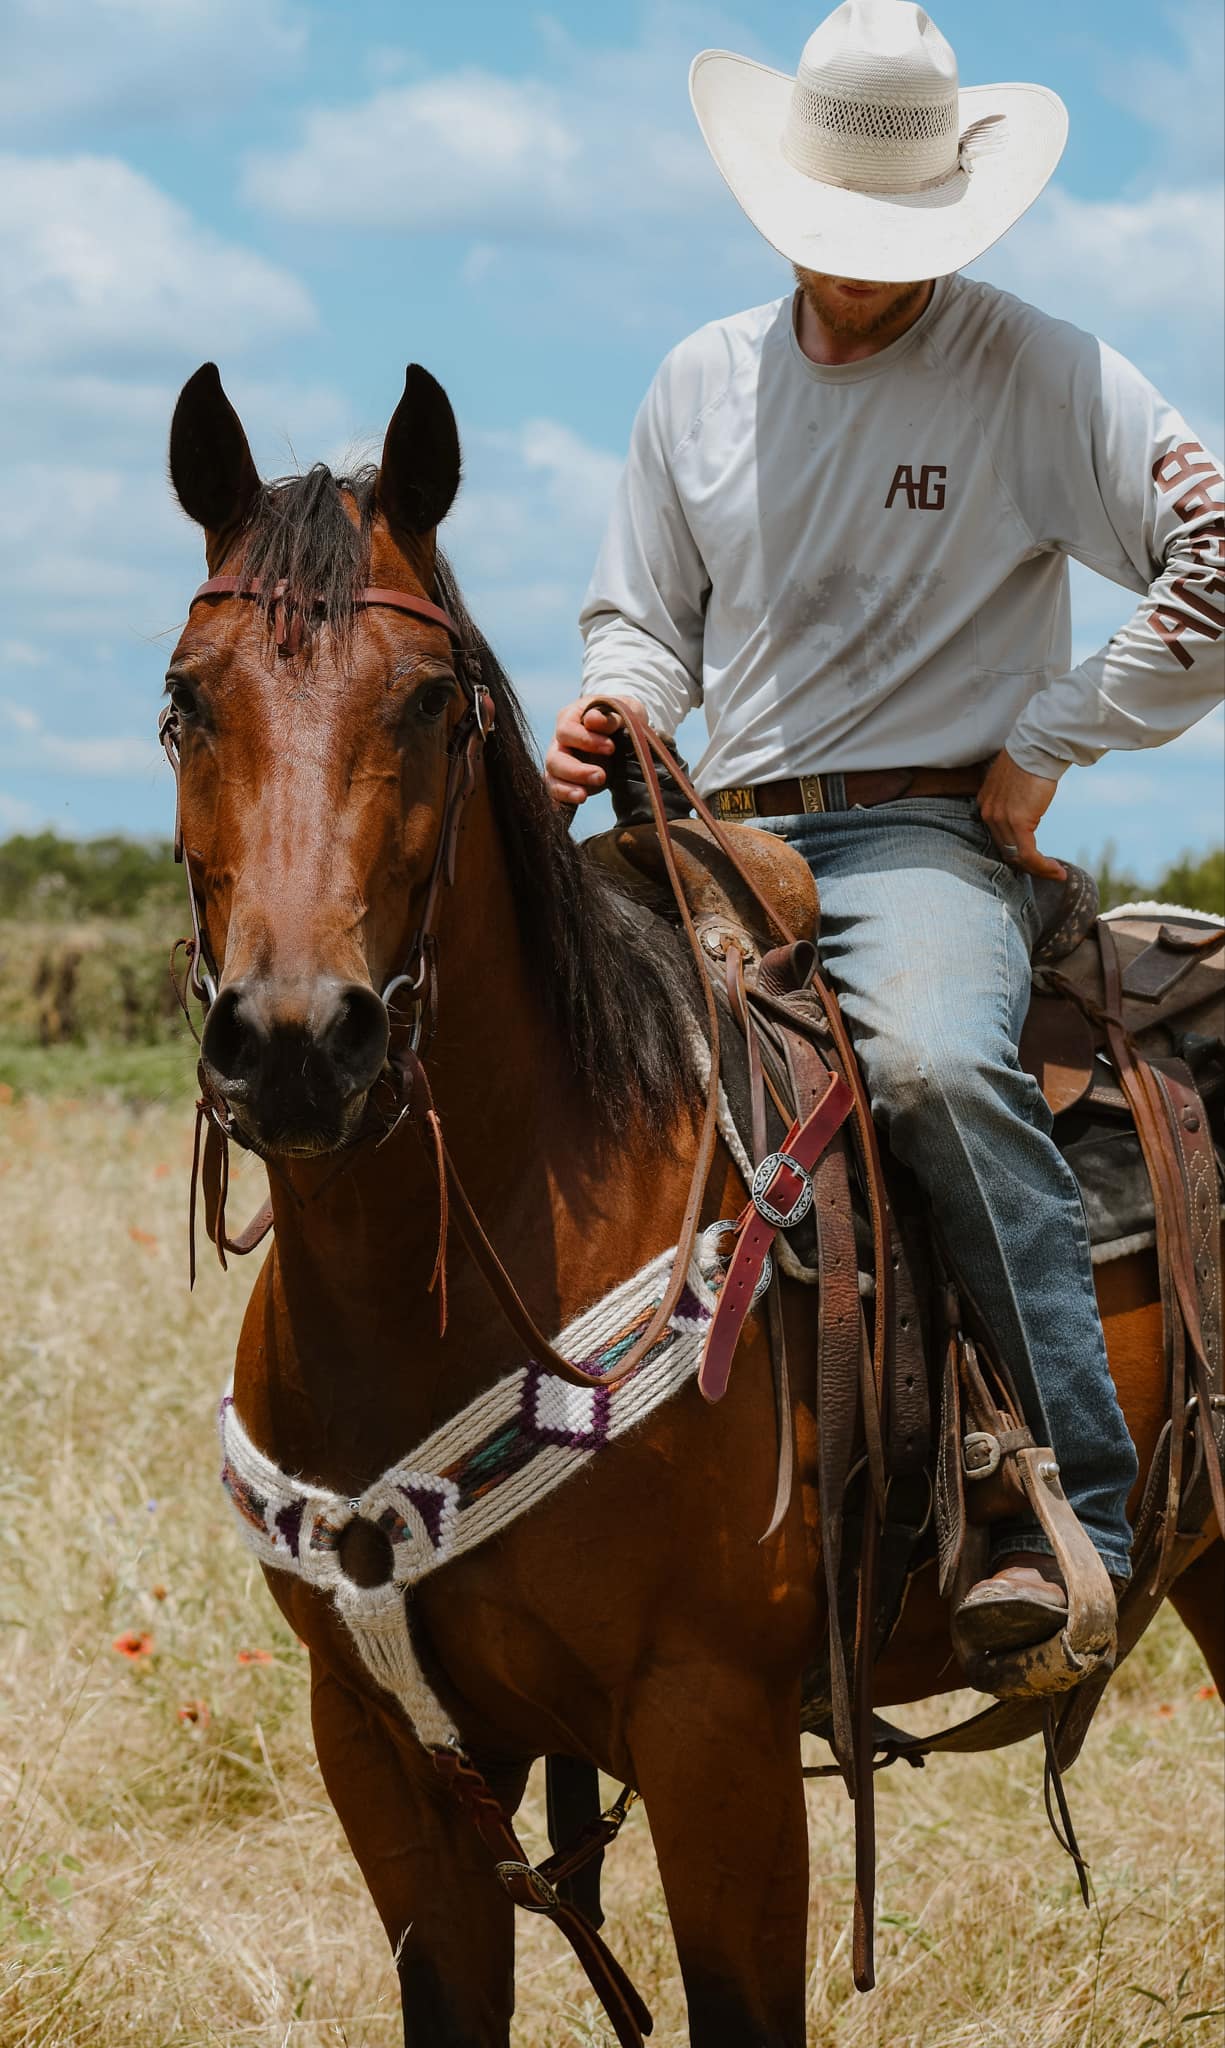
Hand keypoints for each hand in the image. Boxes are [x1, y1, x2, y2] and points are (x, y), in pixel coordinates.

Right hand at [544, 695, 647, 807]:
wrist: (624, 731)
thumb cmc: (621, 716)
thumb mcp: (624, 709)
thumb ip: (609, 716)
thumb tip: (593, 719)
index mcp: (570, 717)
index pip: (566, 730)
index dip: (585, 740)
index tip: (611, 748)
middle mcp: (560, 741)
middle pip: (554, 758)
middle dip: (576, 771)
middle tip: (601, 776)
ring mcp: (561, 762)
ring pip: (552, 778)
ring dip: (566, 789)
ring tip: (583, 797)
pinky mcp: (566, 780)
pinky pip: (557, 792)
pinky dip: (562, 800)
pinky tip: (574, 804)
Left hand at [977, 749, 1064, 880]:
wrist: (1038, 747)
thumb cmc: (1031, 758)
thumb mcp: (1015, 781)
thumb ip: (1014, 798)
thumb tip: (1026, 806)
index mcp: (986, 804)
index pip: (998, 838)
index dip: (1016, 853)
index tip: (1034, 860)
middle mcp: (988, 814)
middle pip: (1006, 851)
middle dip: (1028, 866)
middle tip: (1047, 871)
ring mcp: (1001, 819)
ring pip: (1017, 857)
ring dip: (1038, 869)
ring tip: (1056, 874)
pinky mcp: (1018, 822)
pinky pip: (1029, 855)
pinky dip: (1043, 866)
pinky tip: (1057, 871)